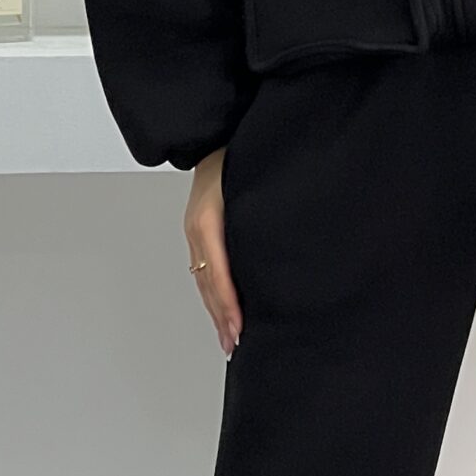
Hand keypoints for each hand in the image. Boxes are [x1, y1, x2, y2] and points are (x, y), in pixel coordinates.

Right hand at [185, 148, 241, 356]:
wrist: (215, 130)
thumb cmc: (238, 153)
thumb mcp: (248, 185)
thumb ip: (259, 219)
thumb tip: (279, 256)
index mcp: (207, 220)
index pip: (217, 273)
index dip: (228, 304)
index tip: (239, 328)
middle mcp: (198, 230)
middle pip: (208, 283)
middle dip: (221, 316)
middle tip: (235, 345)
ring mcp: (196, 231)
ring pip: (204, 280)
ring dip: (216, 310)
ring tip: (229, 337)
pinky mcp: (201, 231)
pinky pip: (204, 269)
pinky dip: (214, 293)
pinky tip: (225, 308)